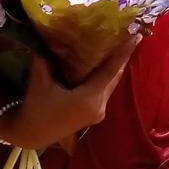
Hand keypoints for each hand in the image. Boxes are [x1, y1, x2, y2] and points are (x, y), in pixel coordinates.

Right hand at [0, 35, 139, 150]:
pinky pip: (104, 90)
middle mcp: (100, 105)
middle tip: (127, 34)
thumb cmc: (36, 107)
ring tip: (116, 45)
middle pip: (115, 77)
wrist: (31, 134)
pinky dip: (105, 76)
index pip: (111, 70)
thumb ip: (46, 58)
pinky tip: (101, 64)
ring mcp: (98, 111)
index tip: (137, 36)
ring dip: (114, 67)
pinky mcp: (93, 114)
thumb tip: (50, 38)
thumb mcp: (39, 80)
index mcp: (90, 98)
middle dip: (121, 57)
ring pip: (111, 84)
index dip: (124, 52)